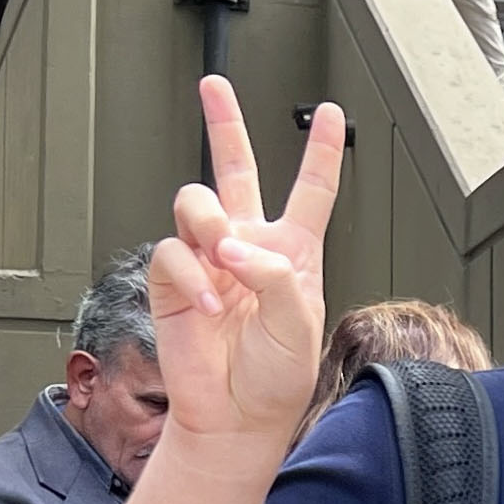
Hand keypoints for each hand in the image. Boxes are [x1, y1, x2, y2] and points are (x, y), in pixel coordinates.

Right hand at [146, 76, 345, 447]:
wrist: (235, 416)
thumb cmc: (275, 378)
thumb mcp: (299, 324)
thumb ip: (275, 276)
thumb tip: (233, 247)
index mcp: (293, 254)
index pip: (311, 192)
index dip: (322, 152)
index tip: (331, 114)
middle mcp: (248, 247)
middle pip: (236, 171)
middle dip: (225, 125)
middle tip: (214, 87)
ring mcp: (207, 259)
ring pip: (196, 202)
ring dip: (209, 223)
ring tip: (223, 259)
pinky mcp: (173, 280)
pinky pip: (171, 252)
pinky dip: (191, 277)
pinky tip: (209, 306)